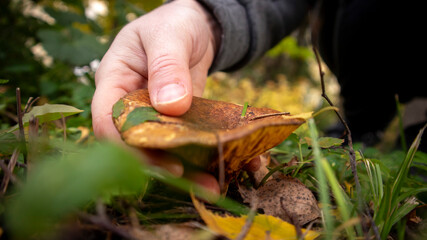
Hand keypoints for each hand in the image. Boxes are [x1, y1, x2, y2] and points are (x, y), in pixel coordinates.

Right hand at [91, 0, 221, 194]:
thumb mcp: (169, 36)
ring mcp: (154, 114)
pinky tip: (226, 163)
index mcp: (114, 80)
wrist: (196, 25)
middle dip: (162, 165)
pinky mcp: (177, 120)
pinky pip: (186, 140)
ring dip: (186, 168)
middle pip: (135, 142)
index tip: (161, 158)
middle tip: (193, 181)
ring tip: (212, 184)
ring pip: (163, 147)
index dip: (127, 145)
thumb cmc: (174, 22)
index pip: (107, 121)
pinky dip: (203, 153)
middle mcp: (130, 103)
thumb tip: (170, 106)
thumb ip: (167, 66)